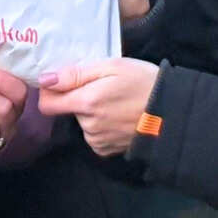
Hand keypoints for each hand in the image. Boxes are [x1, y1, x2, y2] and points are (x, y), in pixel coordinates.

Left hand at [38, 59, 160, 157]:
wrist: (172, 113)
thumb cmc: (143, 82)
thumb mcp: (111, 66)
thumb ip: (76, 74)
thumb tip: (45, 79)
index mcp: (85, 103)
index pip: (47, 104)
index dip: (51, 91)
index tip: (63, 82)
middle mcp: (87, 126)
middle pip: (67, 110)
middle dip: (79, 98)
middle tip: (102, 86)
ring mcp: (97, 141)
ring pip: (82, 123)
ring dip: (92, 112)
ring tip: (115, 101)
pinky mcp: (107, 151)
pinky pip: (94, 136)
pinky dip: (101, 126)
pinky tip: (119, 117)